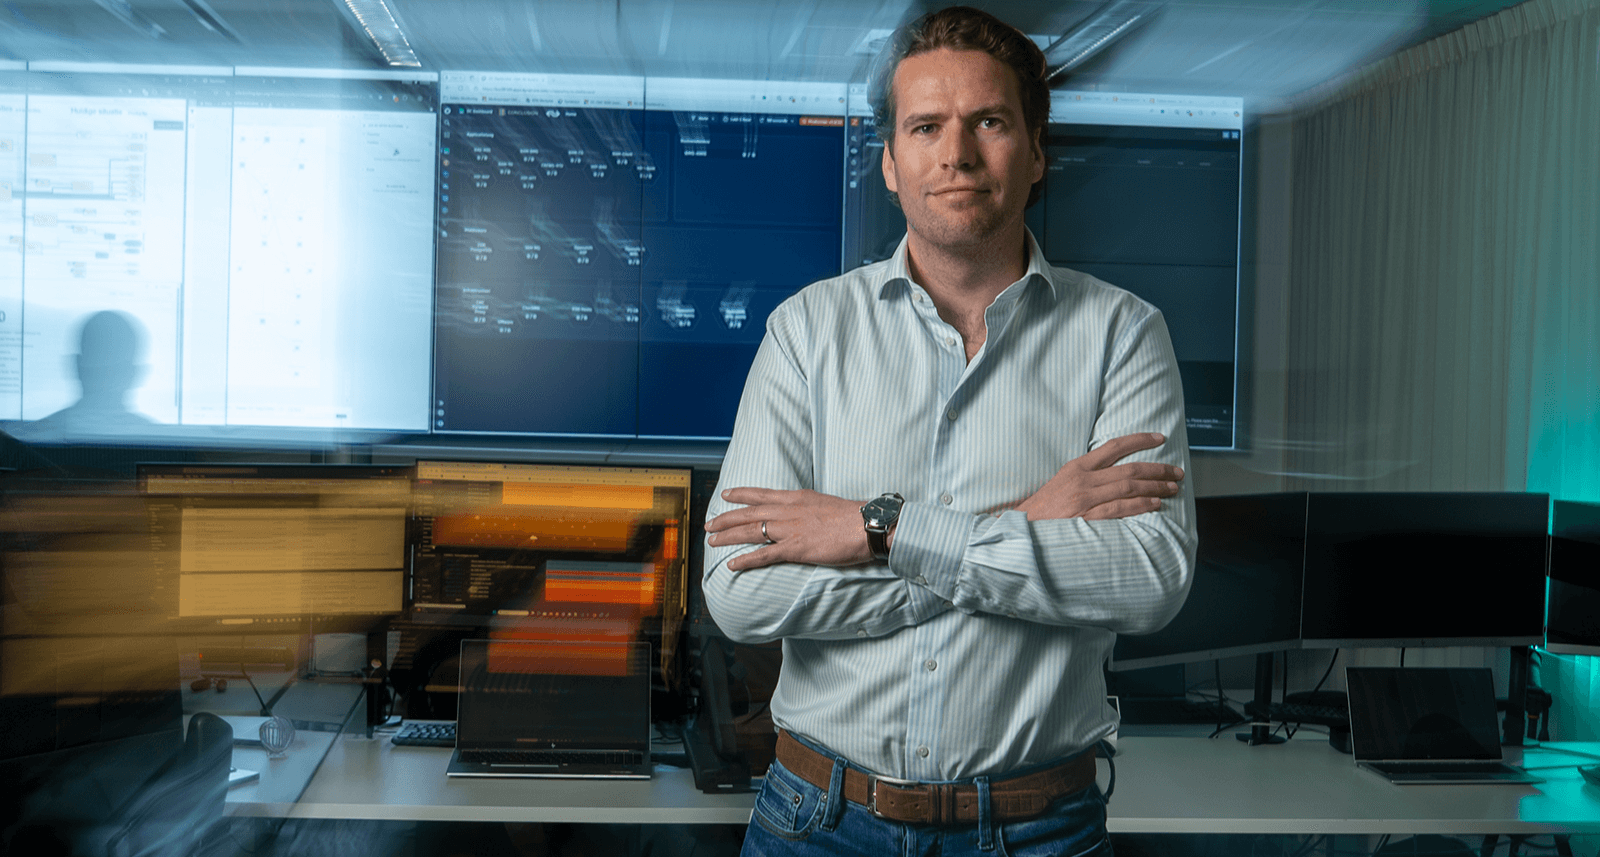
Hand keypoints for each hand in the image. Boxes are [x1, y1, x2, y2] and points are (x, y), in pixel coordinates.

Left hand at [705, 487, 871, 570]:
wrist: (867, 526)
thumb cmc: (853, 517)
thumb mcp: (825, 503)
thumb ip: (809, 507)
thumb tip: (803, 511)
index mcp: (797, 497)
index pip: (761, 494)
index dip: (741, 494)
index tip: (726, 494)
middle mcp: (788, 510)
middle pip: (749, 512)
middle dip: (726, 518)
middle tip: (709, 524)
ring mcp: (790, 529)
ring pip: (751, 531)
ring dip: (729, 536)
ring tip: (712, 541)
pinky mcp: (796, 549)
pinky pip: (765, 555)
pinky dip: (746, 560)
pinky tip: (733, 565)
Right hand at [1014, 432, 1183, 520]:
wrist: (1020, 529)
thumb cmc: (1042, 509)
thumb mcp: (1061, 482)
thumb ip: (1086, 476)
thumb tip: (1116, 473)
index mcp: (1077, 467)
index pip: (1114, 446)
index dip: (1140, 440)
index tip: (1160, 438)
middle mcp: (1082, 480)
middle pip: (1129, 469)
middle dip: (1158, 470)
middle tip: (1177, 472)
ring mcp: (1085, 500)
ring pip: (1129, 488)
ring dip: (1155, 488)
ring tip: (1172, 489)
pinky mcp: (1086, 519)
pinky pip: (1120, 509)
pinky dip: (1140, 505)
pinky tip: (1155, 504)